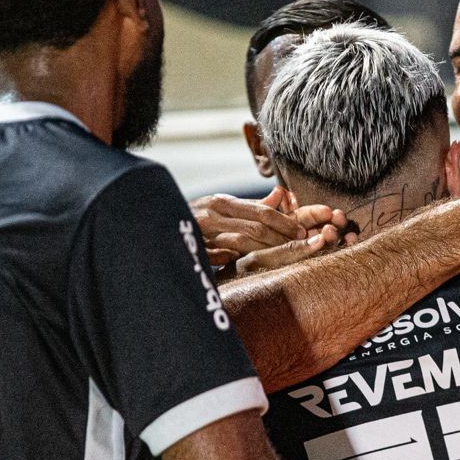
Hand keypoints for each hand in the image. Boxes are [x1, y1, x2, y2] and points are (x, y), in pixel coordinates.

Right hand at [190, 187, 350, 267]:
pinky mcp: (190, 246)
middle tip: (304, 245)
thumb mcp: (223, 207)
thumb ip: (253, 205)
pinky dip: (227, 259)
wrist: (155, 221)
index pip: (261, 212)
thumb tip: (280, 194)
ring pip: (239, 241)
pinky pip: (213, 255)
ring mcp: (201, 230)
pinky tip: (242, 264)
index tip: (304, 232)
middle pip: (255, 226)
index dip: (285, 222)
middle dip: (282, 237)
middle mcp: (213, 213)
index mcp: (223, 202)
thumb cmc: (197, 218)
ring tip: (286, 256)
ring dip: (264, 249)